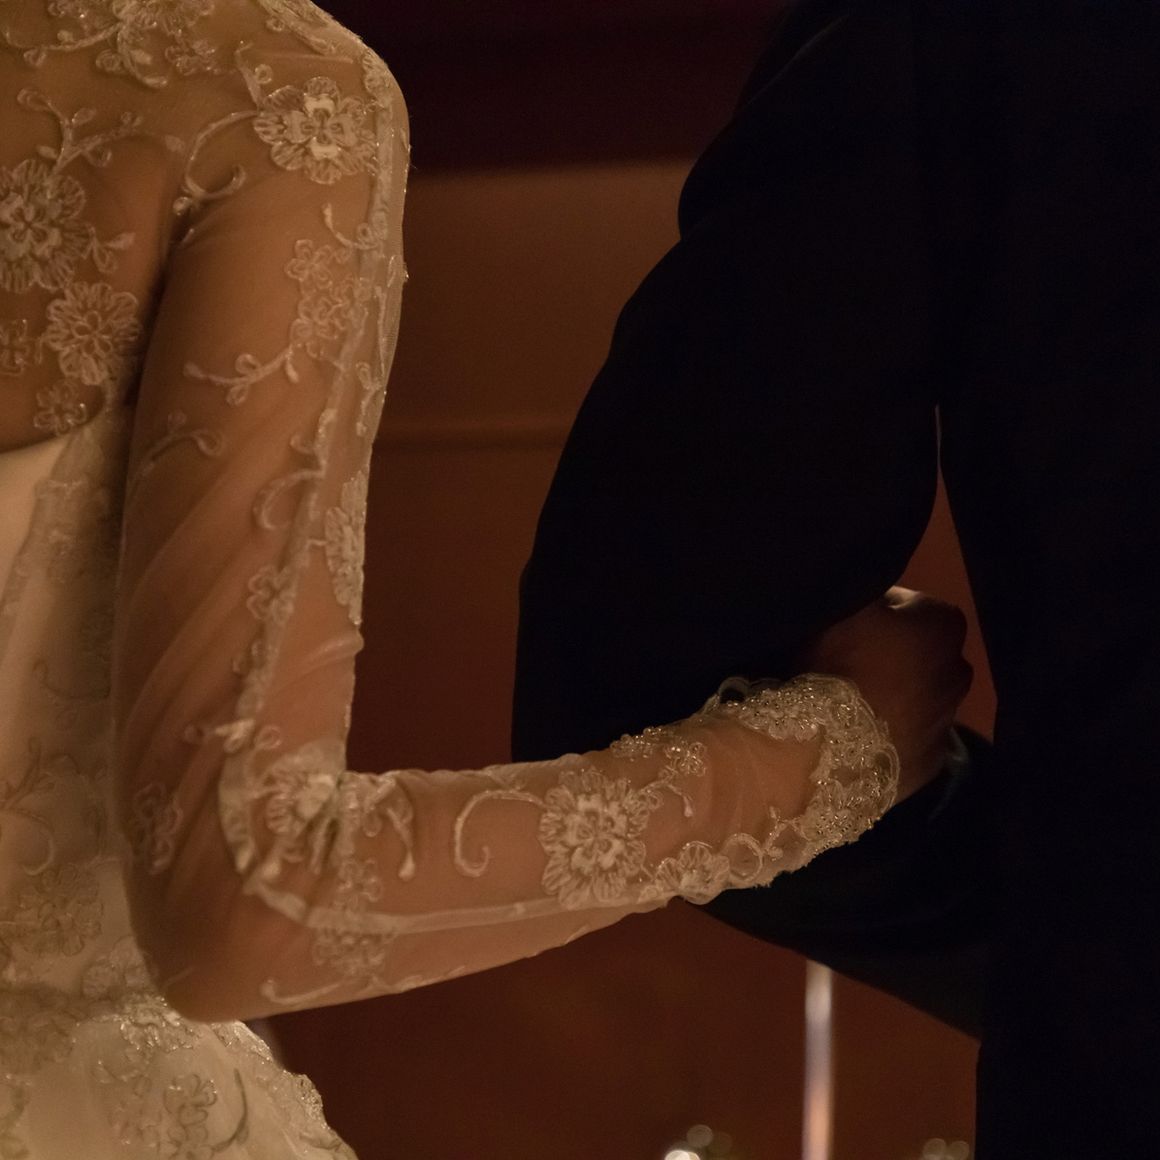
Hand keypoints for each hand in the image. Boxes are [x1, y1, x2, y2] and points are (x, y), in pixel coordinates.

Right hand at [797, 588, 972, 800]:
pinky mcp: (931, 763)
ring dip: (891, 693)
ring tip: (849, 701)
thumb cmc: (839, 664)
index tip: (844, 623)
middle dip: (891, 653)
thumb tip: (871, 573)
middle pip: (918, 651)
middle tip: (844, 661)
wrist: (828, 750)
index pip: (908, 604)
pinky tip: (859, 732)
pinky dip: (890, 732)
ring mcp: (947, 722)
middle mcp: (960, 670)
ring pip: (916, 695)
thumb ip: (865, 581)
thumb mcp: (844, 603)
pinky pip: (909, 736)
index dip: (874, 611)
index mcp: (945, 624)